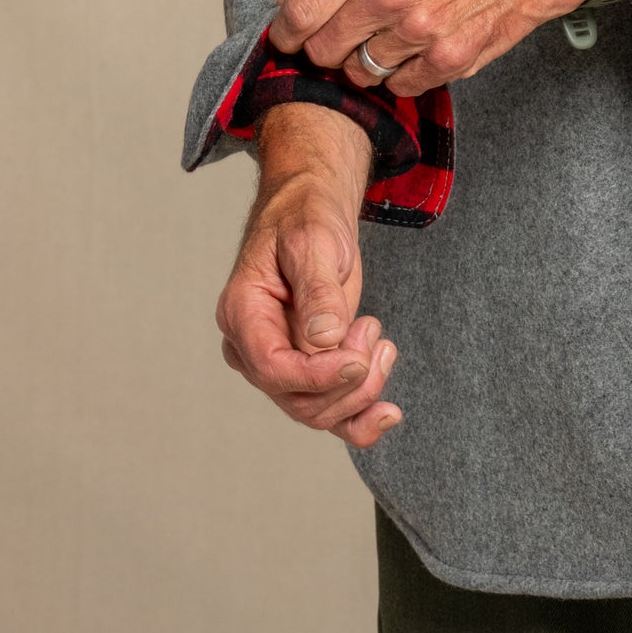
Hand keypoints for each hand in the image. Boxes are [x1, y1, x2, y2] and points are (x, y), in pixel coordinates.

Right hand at [214, 103, 400, 447]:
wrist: (312, 212)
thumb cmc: (305, 218)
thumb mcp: (313, 243)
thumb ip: (317, 291)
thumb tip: (323, 340)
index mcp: (242, 313)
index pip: (272, 368)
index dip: (318, 375)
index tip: (358, 359)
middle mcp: (254, 346)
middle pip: (296, 399)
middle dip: (346, 381)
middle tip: (374, 330)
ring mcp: (281, 361)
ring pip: (316, 411)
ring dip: (360, 391)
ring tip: (383, 343)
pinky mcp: (308, 366)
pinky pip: (329, 409)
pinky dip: (359, 419)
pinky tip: (389, 414)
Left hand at [268, 0, 631, 98]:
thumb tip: (293, 7)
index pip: (296, 15)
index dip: (286, 35)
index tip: (290, 41)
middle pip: (324, 51)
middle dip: (329, 52)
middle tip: (347, 41)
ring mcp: (419, 28)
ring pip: (363, 72)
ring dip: (372, 63)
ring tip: (397, 38)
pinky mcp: (449, 58)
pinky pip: (403, 86)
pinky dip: (408, 76)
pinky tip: (425, 49)